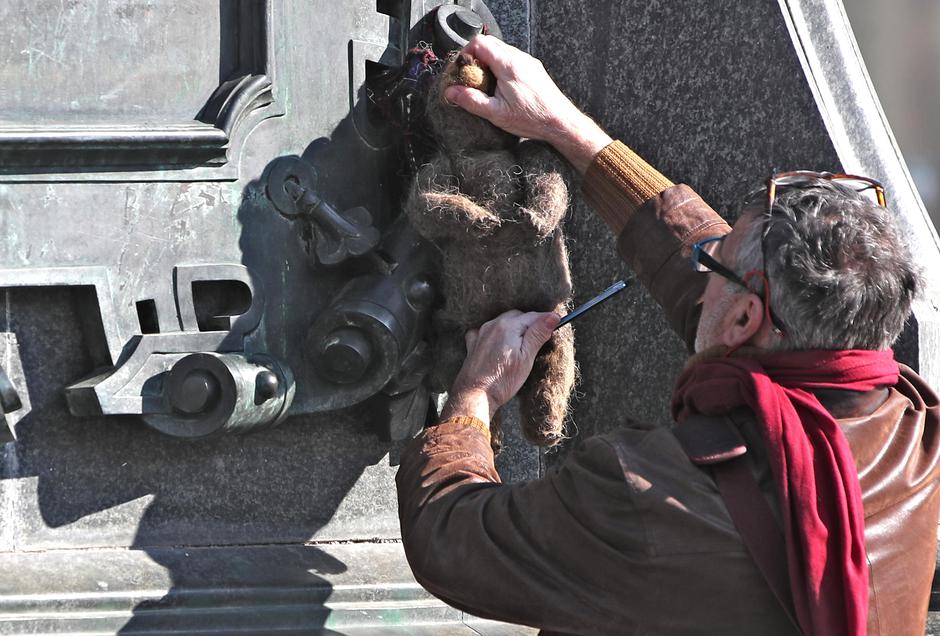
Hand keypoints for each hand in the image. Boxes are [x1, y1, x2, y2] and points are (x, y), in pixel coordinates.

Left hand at [441, 310, 559, 422]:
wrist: (476, 395)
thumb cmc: (503, 379)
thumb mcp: (527, 358)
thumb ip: (538, 334)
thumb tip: (552, 316)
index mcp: (508, 326)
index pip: (533, 316)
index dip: (546, 320)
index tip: (558, 322)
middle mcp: (493, 325)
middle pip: (517, 316)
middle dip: (530, 323)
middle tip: (540, 337)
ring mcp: (481, 333)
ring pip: (502, 322)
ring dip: (513, 327)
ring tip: (521, 342)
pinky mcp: (473, 344)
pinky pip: (485, 330)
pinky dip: (494, 333)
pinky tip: (497, 343)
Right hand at [444, 35, 611, 172]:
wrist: (560, 122)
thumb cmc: (532, 119)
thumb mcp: (496, 113)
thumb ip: (471, 100)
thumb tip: (451, 92)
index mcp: (508, 65)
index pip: (480, 43)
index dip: (466, 53)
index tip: (463, 69)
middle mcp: (520, 58)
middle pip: (490, 43)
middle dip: (476, 57)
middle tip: (472, 77)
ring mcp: (528, 62)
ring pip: (502, 50)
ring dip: (489, 61)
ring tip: (486, 83)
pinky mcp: (534, 68)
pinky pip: (513, 58)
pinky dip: (501, 65)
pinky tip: (501, 86)